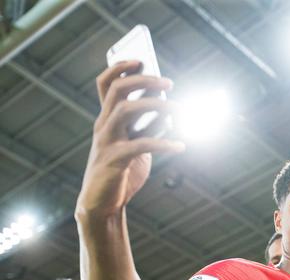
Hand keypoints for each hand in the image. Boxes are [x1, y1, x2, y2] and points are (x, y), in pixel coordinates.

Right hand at [76, 61, 184, 219]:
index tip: (142, 60)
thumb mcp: (137, 143)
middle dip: (143, 81)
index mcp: (108, 119)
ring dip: (156, 106)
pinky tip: (181, 146)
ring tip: (180, 111)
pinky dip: (164, 143)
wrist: (104, 203)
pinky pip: (141, 145)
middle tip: (169, 83)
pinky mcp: (114, 160)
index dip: (121, 68)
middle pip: (118, 90)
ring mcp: (107, 141)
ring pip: (126, 110)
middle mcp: (104, 125)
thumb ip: (149, 125)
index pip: (107, 84)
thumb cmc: (122, 170)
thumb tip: (170, 107)